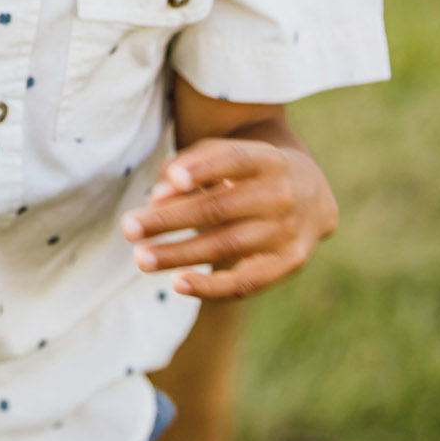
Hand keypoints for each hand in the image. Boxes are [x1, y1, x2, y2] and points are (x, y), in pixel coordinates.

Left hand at [119, 136, 338, 300]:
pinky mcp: (287, 264)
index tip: (170, 180)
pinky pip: (245, 282)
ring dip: (179, 254)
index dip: (202, 168)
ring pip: (227, 246)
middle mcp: (282, 194)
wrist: (311, 193)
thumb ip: (190, 167)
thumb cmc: (249, 171)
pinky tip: (177, 284)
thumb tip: (157, 197)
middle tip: (128, 228)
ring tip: (141, 258)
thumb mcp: (226, 154)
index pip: (233, 160)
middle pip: (220, 208)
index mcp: (268, 158)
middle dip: (170, 219)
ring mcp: (287, 232)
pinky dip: (211, 286)